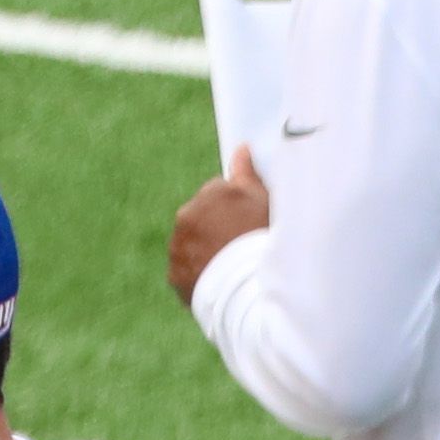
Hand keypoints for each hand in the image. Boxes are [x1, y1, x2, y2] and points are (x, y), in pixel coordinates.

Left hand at [169, 154, 270, 305]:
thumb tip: (241, 149)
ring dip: (206, 253)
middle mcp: (187, 215)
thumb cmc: (263, 240)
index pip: (220, 193)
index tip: (249, 226)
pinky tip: (221, 284)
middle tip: (241, 249)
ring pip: (192, 245)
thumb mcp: (264, 201)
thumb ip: (248, 173)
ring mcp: (178, 247)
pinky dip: (199, 277)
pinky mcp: (175, 277)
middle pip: (202, 219)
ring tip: (232, 270)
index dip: (236, 210)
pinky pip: (186, 273)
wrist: (252, 290)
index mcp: (211, 193)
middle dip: (216, 230)